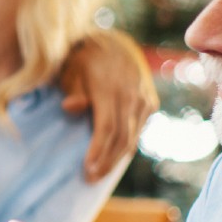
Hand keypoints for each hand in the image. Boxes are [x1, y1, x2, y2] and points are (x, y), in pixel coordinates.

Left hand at [58, 30, 156, 180]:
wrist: (114, 42)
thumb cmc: (84, 58)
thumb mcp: (72, 69)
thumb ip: (73, 90)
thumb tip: (70, 108)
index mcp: (111, 88)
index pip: (107, 128)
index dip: (98, 151)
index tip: (87, 170)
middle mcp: (132, 95)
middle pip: (122, 138)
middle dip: (107, 162)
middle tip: (90, 179)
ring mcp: (144, 99)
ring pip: (133, 136)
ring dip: (117, 158)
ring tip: (100, 173)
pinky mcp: (150, 102)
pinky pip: (138, 129)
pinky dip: (126, 145)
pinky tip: (113, 157)